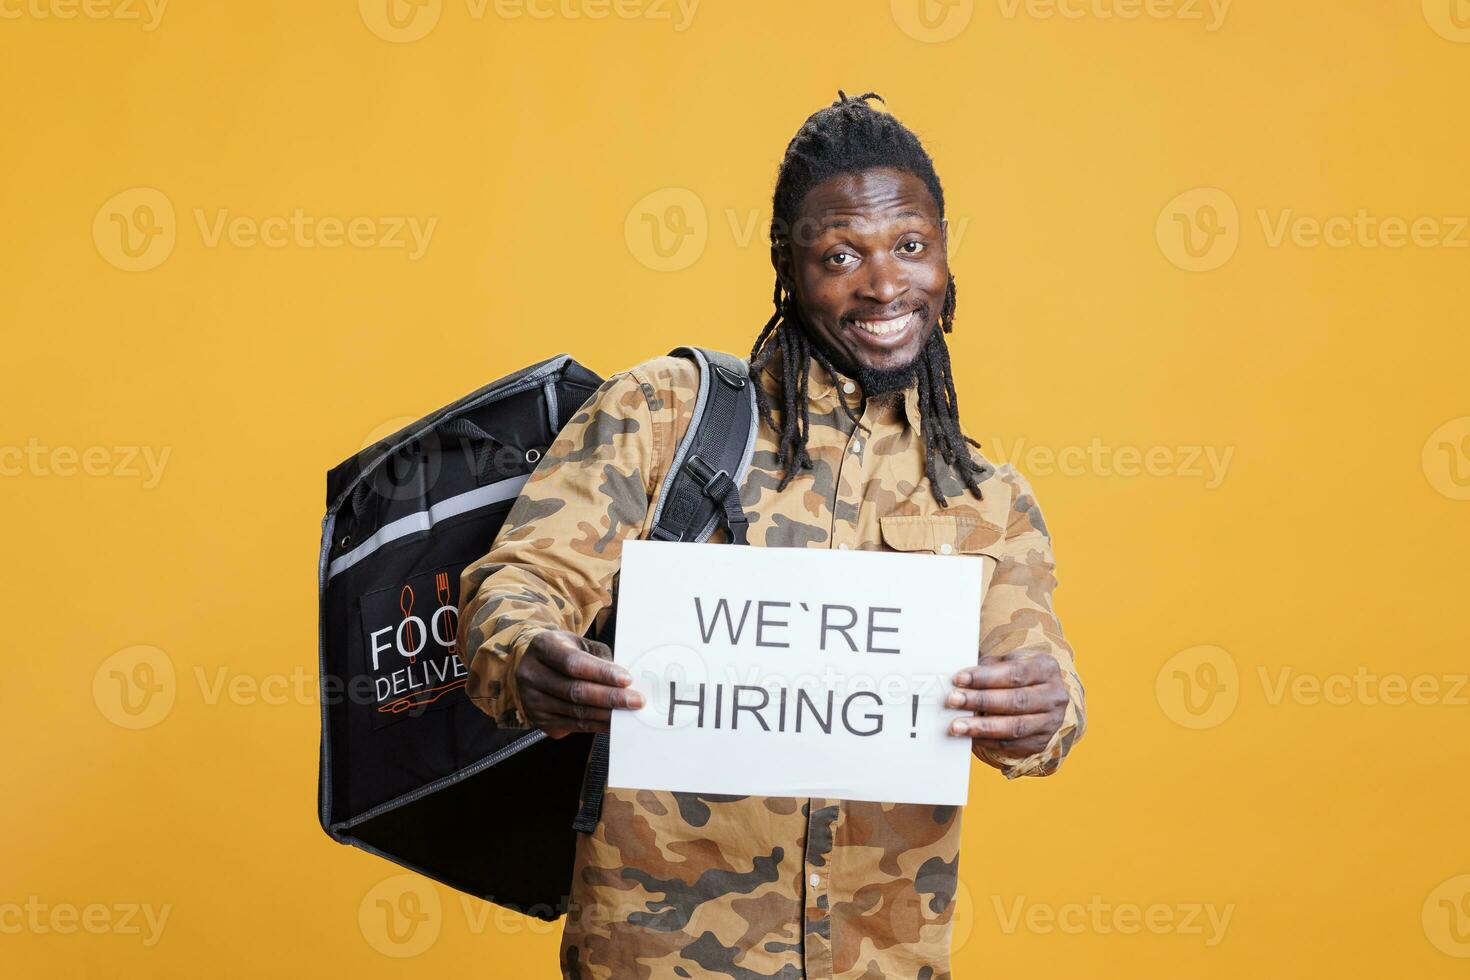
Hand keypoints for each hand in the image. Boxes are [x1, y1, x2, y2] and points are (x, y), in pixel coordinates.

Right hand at [514, 630, 644, 737]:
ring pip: (575, 711)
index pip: (573, 663)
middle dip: (610, 697)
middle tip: (636, 700)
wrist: (534, 666)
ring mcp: (532, 700)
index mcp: (542, 647)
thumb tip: (625, 681)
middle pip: (575, 690)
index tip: (626, 679)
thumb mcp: (578, 643)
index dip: (601, 673)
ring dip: (606, 714)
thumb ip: (599, 657)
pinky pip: (573, 725)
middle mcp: (531, 673)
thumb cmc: (563, 652)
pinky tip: (611, 721)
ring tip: (628, 712)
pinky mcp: (538, 720)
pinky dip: (596, 725)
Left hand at [946, 650, 1067, 760]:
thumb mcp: (1008, 662)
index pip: (1015, 673)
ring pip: (1014, 727)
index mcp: (1046, 669)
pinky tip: (969, 736)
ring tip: (956, 725)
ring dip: (982, 727)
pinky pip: (1011, 744)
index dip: (986, 677)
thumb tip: (959, 677)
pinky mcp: (1041, 742)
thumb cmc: (1017, 676)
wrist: (1041, 698)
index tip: (959, 678)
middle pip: (1016, 701)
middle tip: (952, 700)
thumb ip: (988, 667)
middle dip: (981, 701)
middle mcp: (1054, 696)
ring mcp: (1051, 722)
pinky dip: (987, 741)